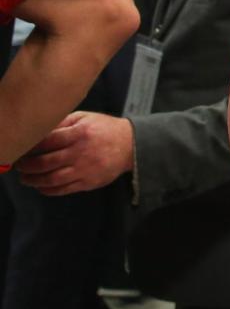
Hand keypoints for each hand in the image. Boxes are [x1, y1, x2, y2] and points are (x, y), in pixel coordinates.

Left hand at [16, 111, 133, 194]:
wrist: (131, 145)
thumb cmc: (104, 128)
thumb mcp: (85, 118)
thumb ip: (62, 122)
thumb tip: (39, 131)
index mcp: (79, 133)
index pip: (47, 142)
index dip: (31, 147)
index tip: (22, 150)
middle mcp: (80, 152)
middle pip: (46, 163)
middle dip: (27, 166)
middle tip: (19, 167)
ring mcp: (84, 169)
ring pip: (52, 179)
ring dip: (34, 180)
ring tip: (26, 178)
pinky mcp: (88, 182)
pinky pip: (63, 190)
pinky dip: (48, 190)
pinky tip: (41, 186)